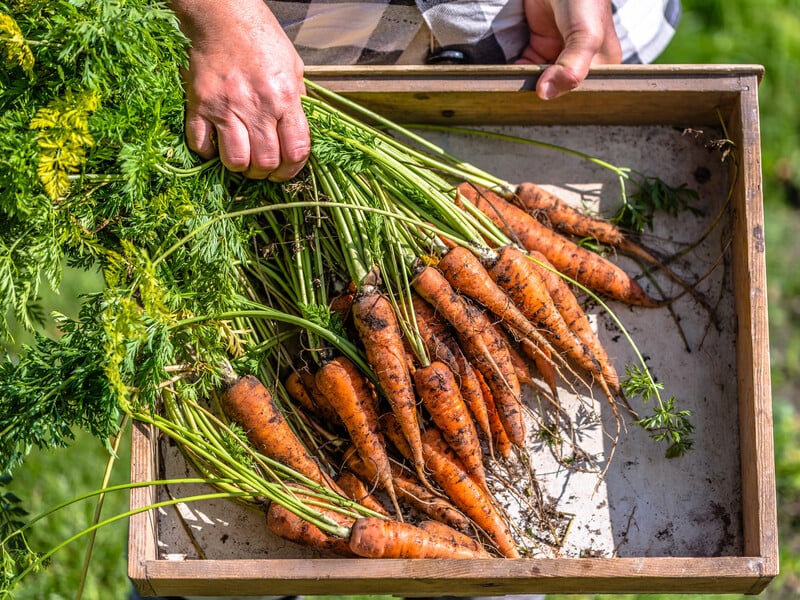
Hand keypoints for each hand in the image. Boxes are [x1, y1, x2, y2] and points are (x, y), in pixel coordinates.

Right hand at [171, 0, 309, 180]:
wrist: (222, 15)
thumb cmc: (261, 38)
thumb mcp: (294, 67)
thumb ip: (299, 103)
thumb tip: (300, 134)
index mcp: (285, 97)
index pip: (296, 151)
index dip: (293, 171)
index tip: (286, 171)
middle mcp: (257, 106)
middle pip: (265, 163)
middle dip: (266, 173)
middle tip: (263, 168)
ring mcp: (226, 107)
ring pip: (235, 161)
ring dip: (240, 167)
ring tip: (242, 159)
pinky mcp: (199, 105)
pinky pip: (201, 146)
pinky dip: (209, 153)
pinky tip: (216, 144)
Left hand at [516, 0, 621, 99]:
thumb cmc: (583, 0)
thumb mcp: (585, 35)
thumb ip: (572, 67)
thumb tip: (545, 94)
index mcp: (602, 65)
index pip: (579, 93)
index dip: (561, 99)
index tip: (541, 100)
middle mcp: (579, 64)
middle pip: (557, 89)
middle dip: (540, 94)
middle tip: (520, 100)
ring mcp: (556, 57)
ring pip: (538, 81)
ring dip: (523, 87)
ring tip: (509, 92)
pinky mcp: (537, 49)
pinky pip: (523, 69)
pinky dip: (513, 74)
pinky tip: (505, 80)